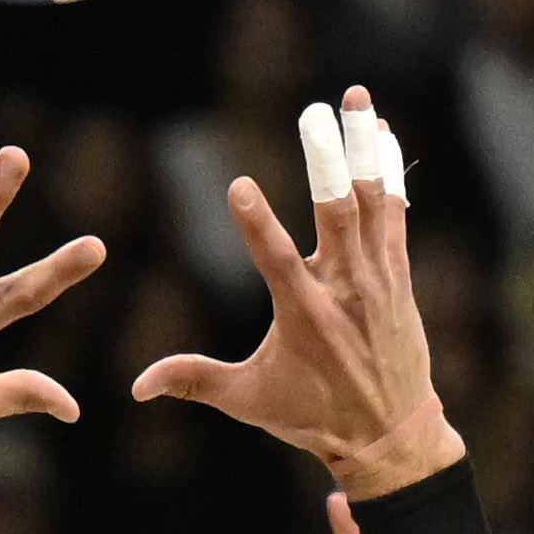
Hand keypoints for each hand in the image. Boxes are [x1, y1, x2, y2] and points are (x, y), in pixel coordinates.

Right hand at [132, 86, 454, 497]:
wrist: (392, 435)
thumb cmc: (313, 417)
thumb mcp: (249, 401)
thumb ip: (193, 381)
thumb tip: (136, 387)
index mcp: (304, 316)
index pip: (277, 260)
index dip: (257, 223)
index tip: (238, 184)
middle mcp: (345, 290)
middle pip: (338, 214)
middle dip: (326, 162)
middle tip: (312, 113)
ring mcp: (377, 279)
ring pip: (373, 202)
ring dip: (363, 148)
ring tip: (353, 98)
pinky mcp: (398, 275)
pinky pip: (396, 214)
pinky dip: (390, 173)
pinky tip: (380, 133)